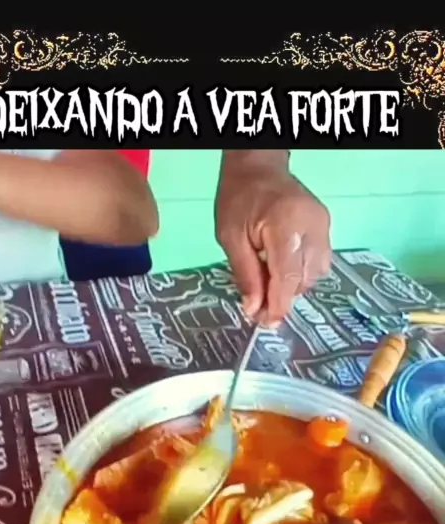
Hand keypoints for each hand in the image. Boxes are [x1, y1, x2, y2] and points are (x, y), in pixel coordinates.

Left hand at [215, 154, 330, 324]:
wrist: (258, 167)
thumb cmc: (239, 198)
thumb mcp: (230, 237)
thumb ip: (245, 274)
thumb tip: (254, 309)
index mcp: (286, 225)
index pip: (288, 276)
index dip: (279, 304)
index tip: (266, 323)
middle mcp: (312, 226)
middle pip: (303, 279)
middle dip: (283, 296)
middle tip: (260, 306)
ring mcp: (323, 226)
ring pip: (315, 274)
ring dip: (293, 286)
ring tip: (269, 282)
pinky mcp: (326, 226)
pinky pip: (319, 262)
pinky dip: (301, 273)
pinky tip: (283, 268)